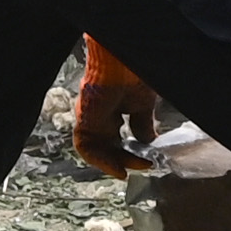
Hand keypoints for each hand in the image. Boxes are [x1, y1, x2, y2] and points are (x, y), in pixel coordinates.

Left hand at [72, 39, 161, 177]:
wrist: (125, 60)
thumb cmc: (135, 72)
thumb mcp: (143, 105)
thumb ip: (142, 125)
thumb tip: (147, 142)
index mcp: (113, 108)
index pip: (117, 137)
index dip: (131, 153)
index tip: (147, 162)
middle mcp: (99, 114)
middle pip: (107, 145)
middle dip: (125, 159)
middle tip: (143, 165)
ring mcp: (90, 117)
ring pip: (95, 148)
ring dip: (113, 162)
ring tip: (130, 170)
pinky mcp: (83, 119)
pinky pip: (85, 146)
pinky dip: (99, 160)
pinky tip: (117, 167)